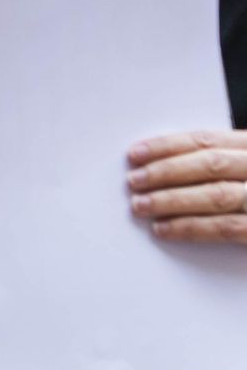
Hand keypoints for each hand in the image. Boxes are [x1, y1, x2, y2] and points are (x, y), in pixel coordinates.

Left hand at [128, 129, 246, 241]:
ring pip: (215, 195)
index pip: (208, 140)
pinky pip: (224, 228)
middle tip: (134, 180)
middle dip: (166, 171)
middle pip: (209, 164)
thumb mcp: (243, 166)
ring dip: (171, 200)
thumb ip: (221, 162)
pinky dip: (190, 228)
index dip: (168, 146)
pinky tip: (164, 229)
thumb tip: (163, 165)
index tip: (136, 153)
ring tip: (140, 205)